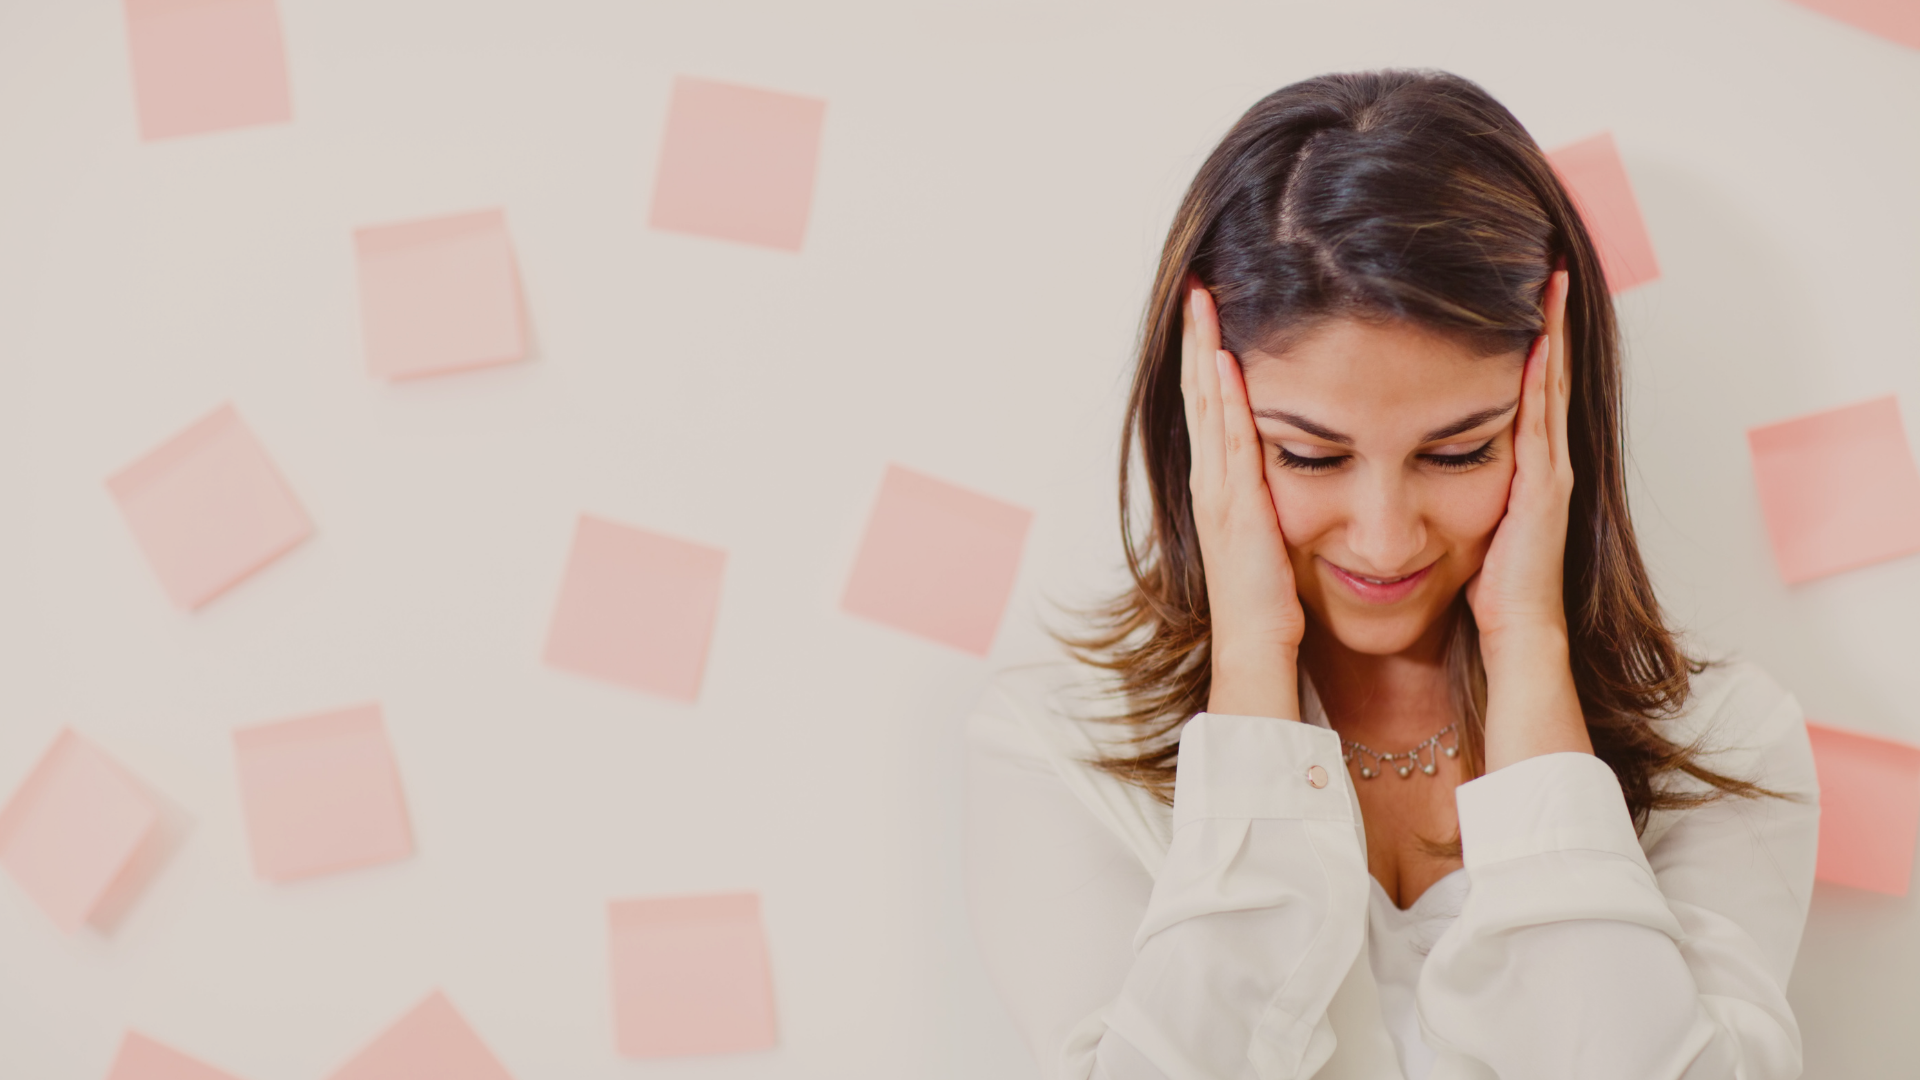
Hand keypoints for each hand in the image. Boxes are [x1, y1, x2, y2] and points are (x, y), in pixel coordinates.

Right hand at [1180, 280, 1303, 720]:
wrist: (1256, 653)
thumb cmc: (1271, 608)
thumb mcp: (1275, 542)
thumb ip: (1279, 507)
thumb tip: (1298, 480)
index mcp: (1227, 491)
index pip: (1216, 411)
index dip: (1210, 362)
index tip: (1213, 316)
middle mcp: (1214, 482)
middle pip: (1203, 396)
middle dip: (1199, 340)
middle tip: (1199, 286)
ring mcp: (1218, 491)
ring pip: (1208, 405)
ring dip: (1203, 352)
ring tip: (1203, 302)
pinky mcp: (1232, 504)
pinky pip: (1227, 435)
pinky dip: (1222, 394)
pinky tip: (1225, 356)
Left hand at [1465, 269, 1592, 767]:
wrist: (1510, 640)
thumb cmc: (1474, 592)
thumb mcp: (1451, 520)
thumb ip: (1435, 481)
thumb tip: (1395, 456)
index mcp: (1508, 468)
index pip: (1513, 389)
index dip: (1513, 340)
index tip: (1502, 290)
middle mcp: (1535, 462)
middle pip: (1539, 375)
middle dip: (1540, 320)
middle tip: (1539, 262)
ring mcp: (1546, 472)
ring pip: (1548, 386)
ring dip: (1549, 332)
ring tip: (1546, 278)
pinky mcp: (1543, 488)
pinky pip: (1542, 419)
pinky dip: (1545, 377)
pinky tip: (1541, 338)